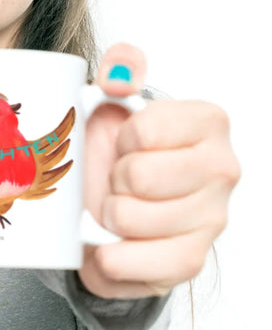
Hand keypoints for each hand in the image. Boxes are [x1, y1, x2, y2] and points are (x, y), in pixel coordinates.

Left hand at [78, 43, 239, 298]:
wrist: (109, 207)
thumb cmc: (116, 152)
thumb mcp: (112, 101)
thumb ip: (121, 69)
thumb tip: (122, 68)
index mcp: (208, 123)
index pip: (146, 130)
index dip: (121, 139)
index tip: (126, 143)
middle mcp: (222, 169)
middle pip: (138, 176)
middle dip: (113, 179)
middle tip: (119, 179)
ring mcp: (212, 218)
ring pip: (129, 218)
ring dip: (107, 215)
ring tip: (116, 207)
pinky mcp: (190, 261)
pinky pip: (137, 262)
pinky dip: (110, 256)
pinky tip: (112, 244)